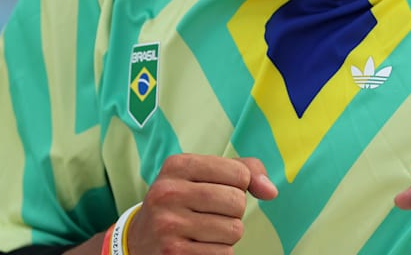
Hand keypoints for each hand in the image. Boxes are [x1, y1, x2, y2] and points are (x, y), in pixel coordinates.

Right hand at [127, 153, 278, 253]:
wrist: (139, 240)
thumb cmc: (183, 201)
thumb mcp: (203, 175)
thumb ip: (245, 170)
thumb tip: (271, 191)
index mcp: (177, 165)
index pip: (239, 173)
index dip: (239, 185)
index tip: (220, 189)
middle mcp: (168, 192)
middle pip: (237, 202)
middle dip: (233, 211)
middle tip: (211, 213)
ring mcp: (168, 225)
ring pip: (234, 230)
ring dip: (227, 234)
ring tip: (203, 230)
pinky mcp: (174, 254)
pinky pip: (224, 254)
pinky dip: (219, 252)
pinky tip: (198, 246)